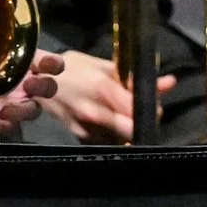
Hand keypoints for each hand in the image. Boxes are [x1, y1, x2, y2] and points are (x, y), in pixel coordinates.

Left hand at [0, 49, 64, 135]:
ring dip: (22, 110)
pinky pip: (10, 128)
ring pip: (33, 110)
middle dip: (43, 87)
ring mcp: (16, 105)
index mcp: (25, 65)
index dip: (54, 64)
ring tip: (4, 110)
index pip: (50, 64)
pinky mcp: (4, 123)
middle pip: (49, 88)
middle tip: (28, 85)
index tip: (46, 65)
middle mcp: (26, 85)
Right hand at [37, 49, 174, 143]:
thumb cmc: (73, 68)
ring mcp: (86, 128)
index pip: (138, 111)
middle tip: (144, 114)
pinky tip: (112, 122)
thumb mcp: (104, 65)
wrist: (37, 81)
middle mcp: (94, 113)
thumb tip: (169, 82)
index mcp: (103, 89)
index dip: (151, 109)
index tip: (154, 105)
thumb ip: (136, 78)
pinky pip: (107, 141)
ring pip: (121, 139)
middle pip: (132, 131)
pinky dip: (115, 134)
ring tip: (127, 115)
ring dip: (129, 130)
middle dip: (142, 124)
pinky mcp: (80, 137)